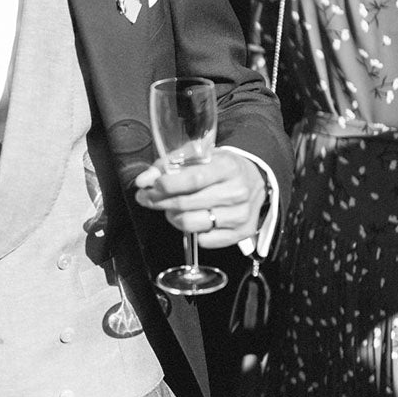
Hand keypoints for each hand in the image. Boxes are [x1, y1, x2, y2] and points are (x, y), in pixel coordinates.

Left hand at [134, 148, 266, 248]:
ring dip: (173, 217)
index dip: (167, 185)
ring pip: (193, 224)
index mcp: (228, 167)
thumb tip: (143, 180)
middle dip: (160, 201)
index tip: (153, 185)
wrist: (254, 179)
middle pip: (187, 203)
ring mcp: (241, 214)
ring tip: (171, 209)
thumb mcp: (198, 156)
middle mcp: (237, 191)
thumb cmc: (220, 167)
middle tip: (148, 198)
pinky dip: (193, 232)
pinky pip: (206, 241)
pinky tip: (192, 219)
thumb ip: (168, 165)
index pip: (193, 179)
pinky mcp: (242, 233)